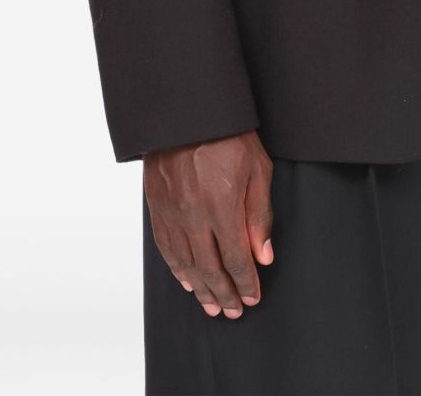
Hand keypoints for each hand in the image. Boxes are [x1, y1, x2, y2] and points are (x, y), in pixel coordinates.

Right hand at [143, 129, 273, 318]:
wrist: (188, 111)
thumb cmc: (228, 135)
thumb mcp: (257, 168)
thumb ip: (260, 215)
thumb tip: (264, 256)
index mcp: (221, 206)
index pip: (236, 259)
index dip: (246, 283)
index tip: (253, 297)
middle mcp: (194, 215)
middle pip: (210, 268)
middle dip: (225, 293)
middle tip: (235, 311)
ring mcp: (172, 212)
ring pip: (186, 264)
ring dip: (200, 289)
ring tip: (213, 306)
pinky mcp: (156, 205)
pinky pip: (166, 247)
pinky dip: (177, 269)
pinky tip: (187, 282)